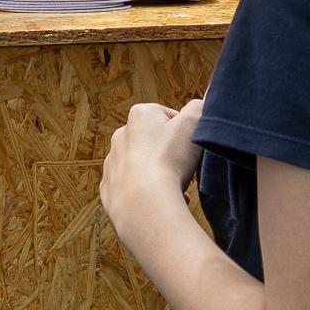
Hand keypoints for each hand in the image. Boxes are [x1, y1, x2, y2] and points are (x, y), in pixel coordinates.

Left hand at [100, 97, 204, 234]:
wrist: (143, 204)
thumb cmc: (168, 160)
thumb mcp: (194, 124)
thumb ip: (199, 108)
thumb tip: (200, 105)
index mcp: (139, 116)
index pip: (167, 116)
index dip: (184, 131)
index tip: (192, 146)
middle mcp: (120, 137)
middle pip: (153, 142)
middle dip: (170, 154)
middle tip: (185, 167)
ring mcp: (112, 165)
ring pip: (143, 167)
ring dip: (160, 175)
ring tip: (176, 188)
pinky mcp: (109, 191)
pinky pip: (133, 191)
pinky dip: (147, 195)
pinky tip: (164, 202)